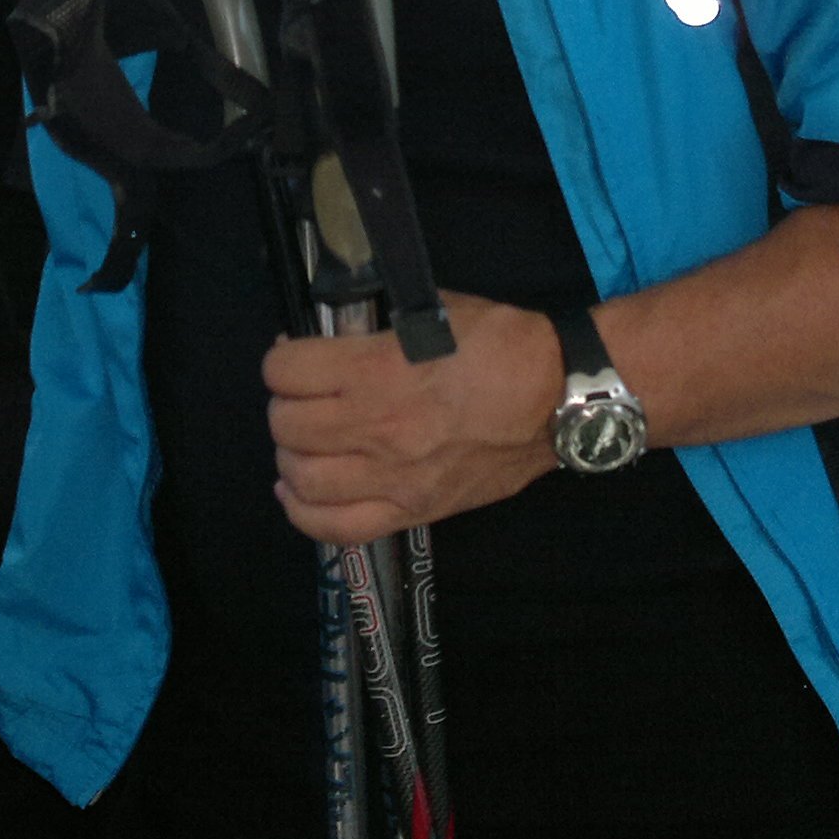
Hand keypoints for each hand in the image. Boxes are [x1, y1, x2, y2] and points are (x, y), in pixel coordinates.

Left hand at [264, 291, 561, 545]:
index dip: (282, 360)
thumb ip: (376, 324)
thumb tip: (332, 334)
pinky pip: (337, 527)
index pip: (285, 370)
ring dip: (292, 456)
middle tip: (303, 399)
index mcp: (377, 370)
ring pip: (302, 479)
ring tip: (305, 443)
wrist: (555, 398)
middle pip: (287, 426)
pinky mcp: (413, 511)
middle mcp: (377, 428)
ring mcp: (394, 477)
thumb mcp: (432, 310)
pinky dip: (304, 511)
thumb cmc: (497, 344)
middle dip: (285, 406)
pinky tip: (299, 490)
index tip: (294, 359)